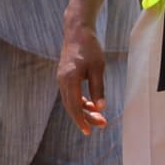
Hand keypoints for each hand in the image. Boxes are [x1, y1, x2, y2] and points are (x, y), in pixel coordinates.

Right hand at [58, 16, 110, 132]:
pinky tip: (91, 104)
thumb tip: (100, 108)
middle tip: (102, 124)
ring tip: (99, 117)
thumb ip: (98, 89)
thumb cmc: (90, 48)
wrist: (77, 32)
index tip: (89, 131)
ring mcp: (62, 79)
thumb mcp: (98, 68)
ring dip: (84, 110)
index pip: (74, 106)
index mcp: (69, 80)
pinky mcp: (65, 77)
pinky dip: (81, 101)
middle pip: (72, 106)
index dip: (81, 120)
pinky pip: (71, 94)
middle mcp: (62, 81)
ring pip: (71, 101)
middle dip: (86, 117)